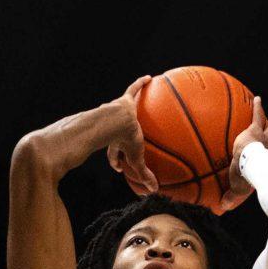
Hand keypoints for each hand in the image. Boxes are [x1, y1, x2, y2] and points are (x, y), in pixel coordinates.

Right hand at [104, 78, 158, 195]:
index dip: (116, 161)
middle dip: (118, 137)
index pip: (113, 154)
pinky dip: (140, 83)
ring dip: (129, 107)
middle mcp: (113, 128)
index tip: (118, 166)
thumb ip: (144, 174)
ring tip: (135, 102)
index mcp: (113, 143)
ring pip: (123, 111)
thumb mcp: (136, 159)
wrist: (115, 122)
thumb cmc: (124, 140)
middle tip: (123, 138)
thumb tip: (153, 191)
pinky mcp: (125, 99)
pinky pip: (134, 89)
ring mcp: (118, 113)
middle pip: (116, 132)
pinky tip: (150, 77)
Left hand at [216, 95, 267, 213]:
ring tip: (267, 117)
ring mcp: (264, 138)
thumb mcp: (239, 189)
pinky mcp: (255, 129)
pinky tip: (257, 98)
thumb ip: (231, 197)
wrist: (251, 164)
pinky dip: (257, 107)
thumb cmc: (247, 178)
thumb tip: (222, 208)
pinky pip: (257, 114)